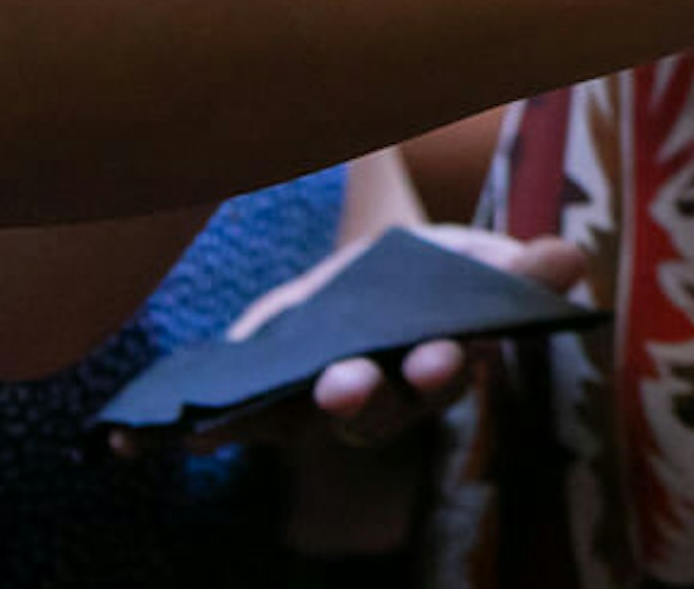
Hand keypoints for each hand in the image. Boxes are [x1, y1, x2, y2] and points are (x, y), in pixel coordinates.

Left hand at [154, 226, 582, 554]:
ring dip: (269, 417)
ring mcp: (303, 404)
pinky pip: (211, 426)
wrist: (360, 277)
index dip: (441, 368)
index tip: (443, 350)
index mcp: (429, 366)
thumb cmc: (425, 273)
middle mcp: (367, 399)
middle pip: (368, 415)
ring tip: (243, 404)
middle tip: (347, 381)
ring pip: (290, 423)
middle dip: (359, 399)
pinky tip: (127, 440)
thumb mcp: (469, 254)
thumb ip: (510, 264)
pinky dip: (167, 438)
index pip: (441, 378)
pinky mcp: (249, 398)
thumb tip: (567, 261)